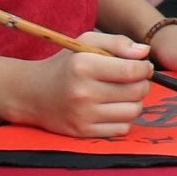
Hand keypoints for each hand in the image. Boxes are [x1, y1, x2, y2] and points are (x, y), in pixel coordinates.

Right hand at [10, 31, 153, 138]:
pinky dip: (123, 119)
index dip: (145, 68)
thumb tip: (145, 53)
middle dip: (142, 84)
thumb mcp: (86, 43)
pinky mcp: (83, 132)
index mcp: (84, 66)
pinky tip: (113, 108)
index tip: (143, 66)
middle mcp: (83, 92)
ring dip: (135, 102)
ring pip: (133, 112)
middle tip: (133, 80)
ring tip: (124, 94)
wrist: (32, 94)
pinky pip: (121, 129)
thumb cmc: (64, 65)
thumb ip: (117, 43)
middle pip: (136, 92)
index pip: (131, 71)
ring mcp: (83, 115)